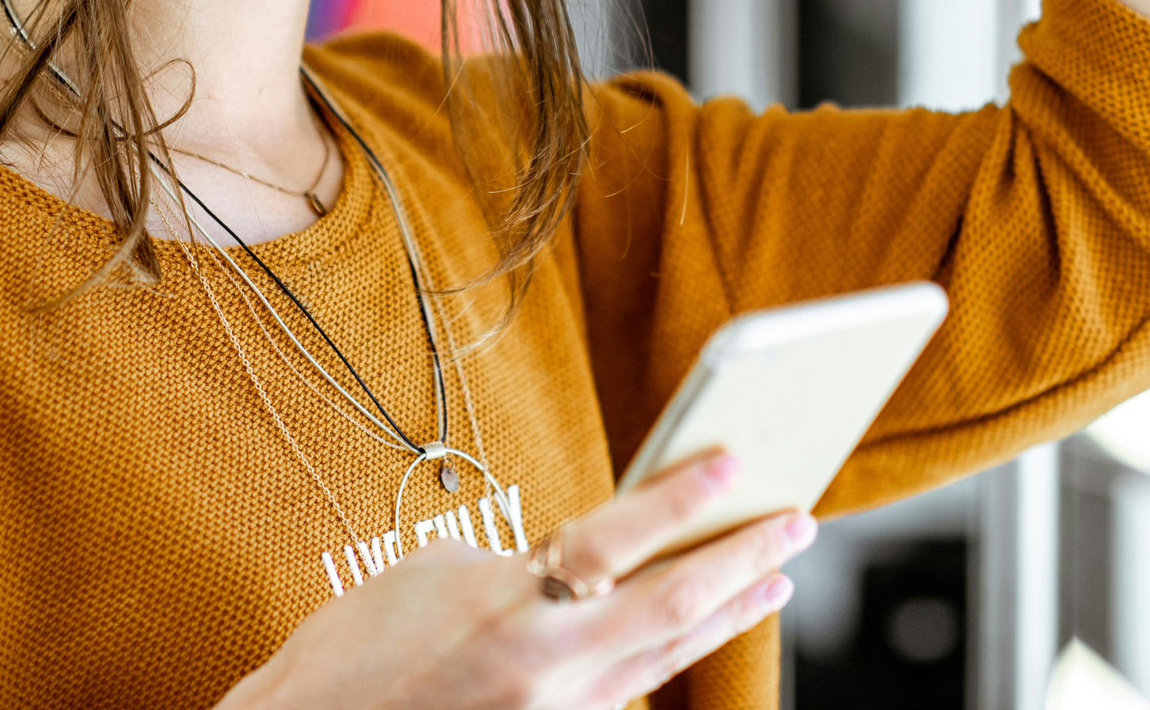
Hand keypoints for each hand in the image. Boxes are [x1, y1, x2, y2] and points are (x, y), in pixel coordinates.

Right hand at [220, 450, 814, 709]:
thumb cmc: (352, 653)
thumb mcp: (430, 574)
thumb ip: (517, 561)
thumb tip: (584, 551)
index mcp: (504, 608)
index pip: (612, 540)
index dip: (677, 498)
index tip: (733, 462)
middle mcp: (543, 670)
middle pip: (670, 607)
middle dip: (741, 559)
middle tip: (797, 520)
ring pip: (666, 656)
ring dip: (727, 610)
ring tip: (776, 575)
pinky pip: (631, 691)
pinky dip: (672, 653)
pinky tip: (700, 627)